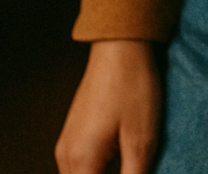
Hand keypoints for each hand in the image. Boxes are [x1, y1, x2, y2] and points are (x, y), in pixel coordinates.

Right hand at [55, 38, 161, 173]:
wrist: (120, 46)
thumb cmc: (132, 86)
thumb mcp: (142, 139)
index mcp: (81, 162)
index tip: (133, 173)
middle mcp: (66, 157)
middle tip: (135, 168)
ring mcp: (67, 145)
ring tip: (131, 164)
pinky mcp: (74, 135)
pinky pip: (82, 168)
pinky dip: (99, 171)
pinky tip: (123, 162)